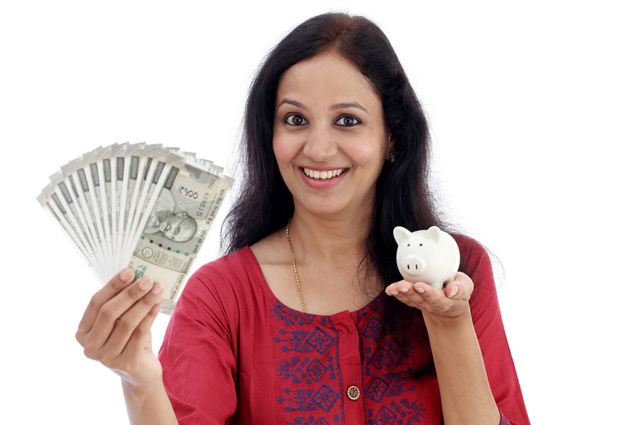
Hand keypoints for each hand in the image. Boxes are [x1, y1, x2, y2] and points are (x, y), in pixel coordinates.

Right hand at [75, 268, 164, 388]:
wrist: (141, 371)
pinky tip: (158, 303)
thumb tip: (136, 274)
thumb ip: (121, 302)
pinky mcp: (125, 363)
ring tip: (157, 289)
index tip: (129, 271)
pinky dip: (150, 315)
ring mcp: (106, 357)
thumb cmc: (129, 339)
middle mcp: (90, 347)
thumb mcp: (120, 321)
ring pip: (126, 323)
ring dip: (143, 303)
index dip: (112, 286)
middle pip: (109, 313)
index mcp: (83, 332)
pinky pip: (139, 333)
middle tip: (147, 280)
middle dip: (130, 294)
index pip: (95, 303)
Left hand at [385, 272, 473, 320]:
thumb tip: (451, 290)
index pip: (437, 298)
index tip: (420, 286)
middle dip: (411, 292)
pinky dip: (397, 294)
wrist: (450, 306)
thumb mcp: (466, 288)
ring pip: (410, 298)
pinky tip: (390, 289)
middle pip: (420, 298)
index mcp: (446, 300)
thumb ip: (461, 288)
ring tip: (394, 287)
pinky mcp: (414, 300)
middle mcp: (431, 303)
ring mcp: (421, 302)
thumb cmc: (458, 292)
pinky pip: (405, 298)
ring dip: (401, 293)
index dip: (428, 292)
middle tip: (403, 286)